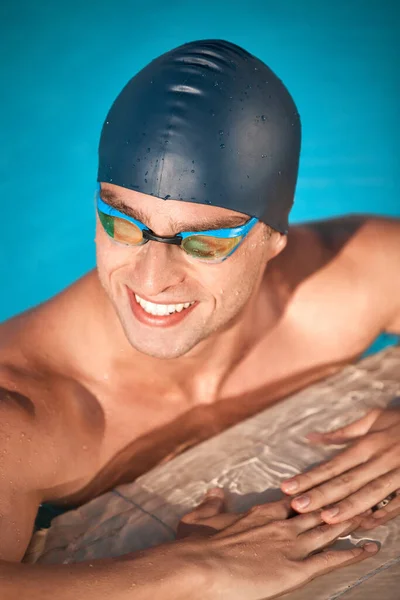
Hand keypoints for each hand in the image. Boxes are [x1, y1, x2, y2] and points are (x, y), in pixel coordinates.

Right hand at [176, 488, 376, 599]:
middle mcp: (282, 523)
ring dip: (352, 522)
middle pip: (319, 510)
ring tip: (372, 515)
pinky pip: (331, 558)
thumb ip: (211, 503)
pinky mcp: (297, 568)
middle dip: (340, 504)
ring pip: (330, 529)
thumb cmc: (198, 544)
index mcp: (263, 512)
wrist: (202, 564)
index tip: (327, 489)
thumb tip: (215, 491)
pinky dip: (352, 553)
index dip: (313, 496)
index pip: (296, 500)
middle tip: (360, 496)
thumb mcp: (200, 518)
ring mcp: (292, 544)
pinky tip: (369, 549)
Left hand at [281, 408, 399, 529]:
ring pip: (369, 494)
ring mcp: (398, 476)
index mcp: (368, 444)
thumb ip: (341, 432)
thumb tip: (311, 438)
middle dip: (320, 495)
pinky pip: (394, 505)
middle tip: (296, 507)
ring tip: (324, 518)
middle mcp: (380, 460)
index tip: (288, 487)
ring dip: (346, 507)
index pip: (332, 465)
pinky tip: (360, 526)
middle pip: (346, 481)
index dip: (310, 477)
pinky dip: (378, 516)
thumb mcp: (372, 419)